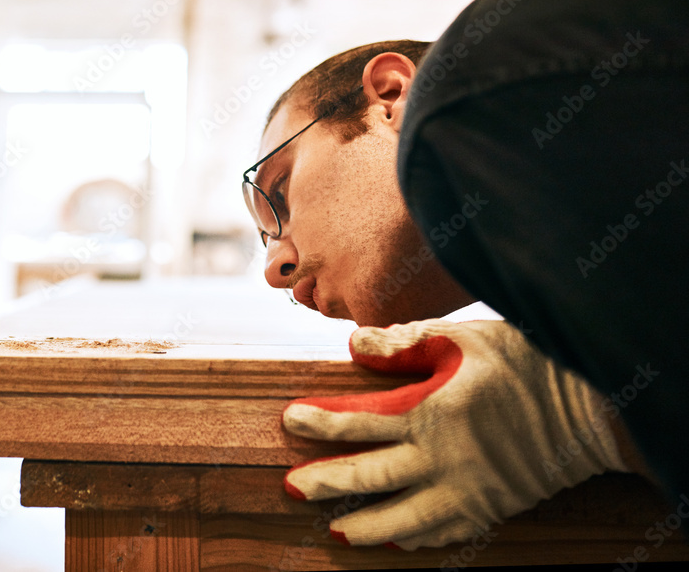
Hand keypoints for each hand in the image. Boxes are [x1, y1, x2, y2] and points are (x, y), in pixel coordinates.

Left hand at [282, 319, 627, 549]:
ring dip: (363, 527)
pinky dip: (415, 539)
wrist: (589, 405)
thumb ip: (406, 342)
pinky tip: (396, 541)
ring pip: (401, 519)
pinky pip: (444, 533)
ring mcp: (465, 490)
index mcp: (429, 411)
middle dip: (326, 482)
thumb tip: (354, 345)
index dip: (321, 421)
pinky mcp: (488, 509)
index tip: (290, 419)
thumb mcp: (464, 337)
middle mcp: (440, 457)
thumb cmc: (525, 362)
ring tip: (333, 533)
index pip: (359, 419)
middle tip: (291, 487)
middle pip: (369, 476)